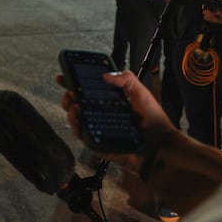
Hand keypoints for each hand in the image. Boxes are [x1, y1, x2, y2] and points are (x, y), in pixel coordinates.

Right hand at [56, 71, 175, 174]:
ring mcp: (97, 128)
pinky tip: (77, 118)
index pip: (87, 89)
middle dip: (68, 96)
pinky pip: (81, 135)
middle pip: (76, 103)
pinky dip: (75, 126)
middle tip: (70, 93)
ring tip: (73, 105)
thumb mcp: (140, 93)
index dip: (73, 82)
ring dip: (69, 110)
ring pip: (75, 119)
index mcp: (109, 100)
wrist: (159, 147)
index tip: (62, 77)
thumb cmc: (152, 120)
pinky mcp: (97, 143)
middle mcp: (100, 113)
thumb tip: (104, 75)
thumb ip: (126, 79)